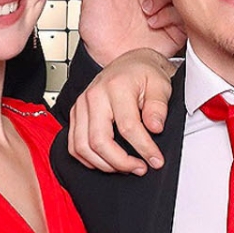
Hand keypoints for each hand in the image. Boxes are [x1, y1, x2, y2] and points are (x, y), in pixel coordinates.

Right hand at [66, 48, 176, 175]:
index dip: (143, 149)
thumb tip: (154, 128)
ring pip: (82, 146)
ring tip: (125, 167)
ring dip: (104, 164)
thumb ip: (158, 107)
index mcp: (116, 87)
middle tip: (139, 168)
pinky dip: (87, 159)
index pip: (127, 127)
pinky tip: (105, 162)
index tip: (155, 160)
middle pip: (99, 141)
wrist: (131, 64)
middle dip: (120, 162)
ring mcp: (81, 106)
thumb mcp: (160, 86)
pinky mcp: (76, 114)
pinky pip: (73, 145)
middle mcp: (94, 96)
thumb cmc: (144, 74)